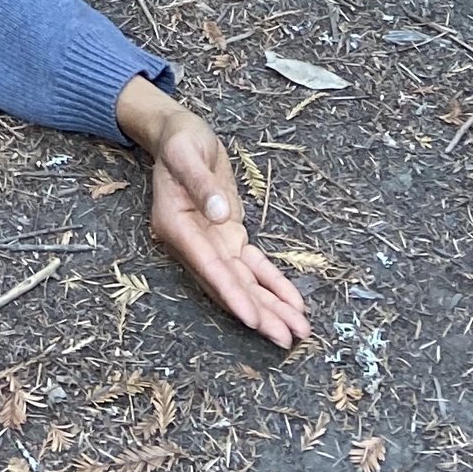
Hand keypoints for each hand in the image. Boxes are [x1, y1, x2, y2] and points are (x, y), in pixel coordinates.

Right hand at [116, 80, 309, 347]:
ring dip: (269, 307)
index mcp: (175, 225)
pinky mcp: (227, 235)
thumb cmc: (180, 139)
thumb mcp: (186, 152)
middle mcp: (191, 243)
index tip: (252, 318)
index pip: (207, 265)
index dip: (231, 293)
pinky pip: (252, 265)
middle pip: (228, 284)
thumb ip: (201, 184)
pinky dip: (272, 283)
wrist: (178, 133)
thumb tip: (220, 215)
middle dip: (258, 313)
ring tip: (297, 331)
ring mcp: (211, 242)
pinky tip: (293, 303)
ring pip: (243, 282)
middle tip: (287, 338)